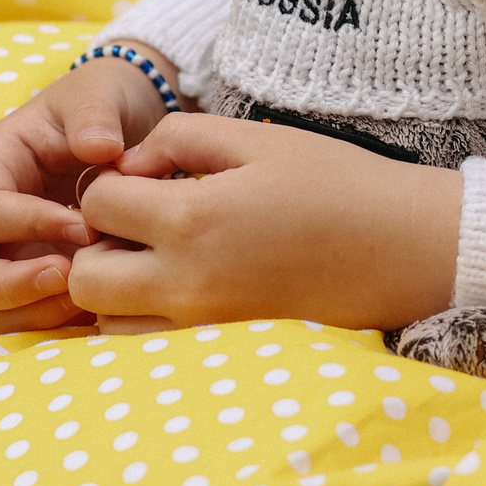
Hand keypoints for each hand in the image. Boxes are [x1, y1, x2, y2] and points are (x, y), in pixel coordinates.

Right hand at [0, 55, 176, 337]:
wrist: (119, 130)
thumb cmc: (100, 107)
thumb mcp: (98, 94)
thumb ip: (95, 115)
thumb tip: (100, 148)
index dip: (31, 226)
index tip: (88, 226)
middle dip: (9, 289)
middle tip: (71, 277)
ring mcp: (0, 260)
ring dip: (33, 315)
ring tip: (89, 292)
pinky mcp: (27, 287)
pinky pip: (20, 329)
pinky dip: (54, 330)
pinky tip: (98, 308)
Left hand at [67, 114, 460, 334]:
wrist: (401, 248)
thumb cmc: (332, 182)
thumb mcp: (253, 137)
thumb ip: (176, 138)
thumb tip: (128, 165)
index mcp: (191, 220)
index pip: (96, 205)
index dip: (108, 181)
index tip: (143, 175)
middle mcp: (186, 283)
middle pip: (84, 278)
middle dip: (95, 244)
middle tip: (136, 221)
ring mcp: (203, 326)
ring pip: (108, 321)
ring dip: (116, 286)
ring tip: (160, 254)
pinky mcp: (222, 349)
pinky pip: (149, 344)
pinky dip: (145, 317)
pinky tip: (182, 283)